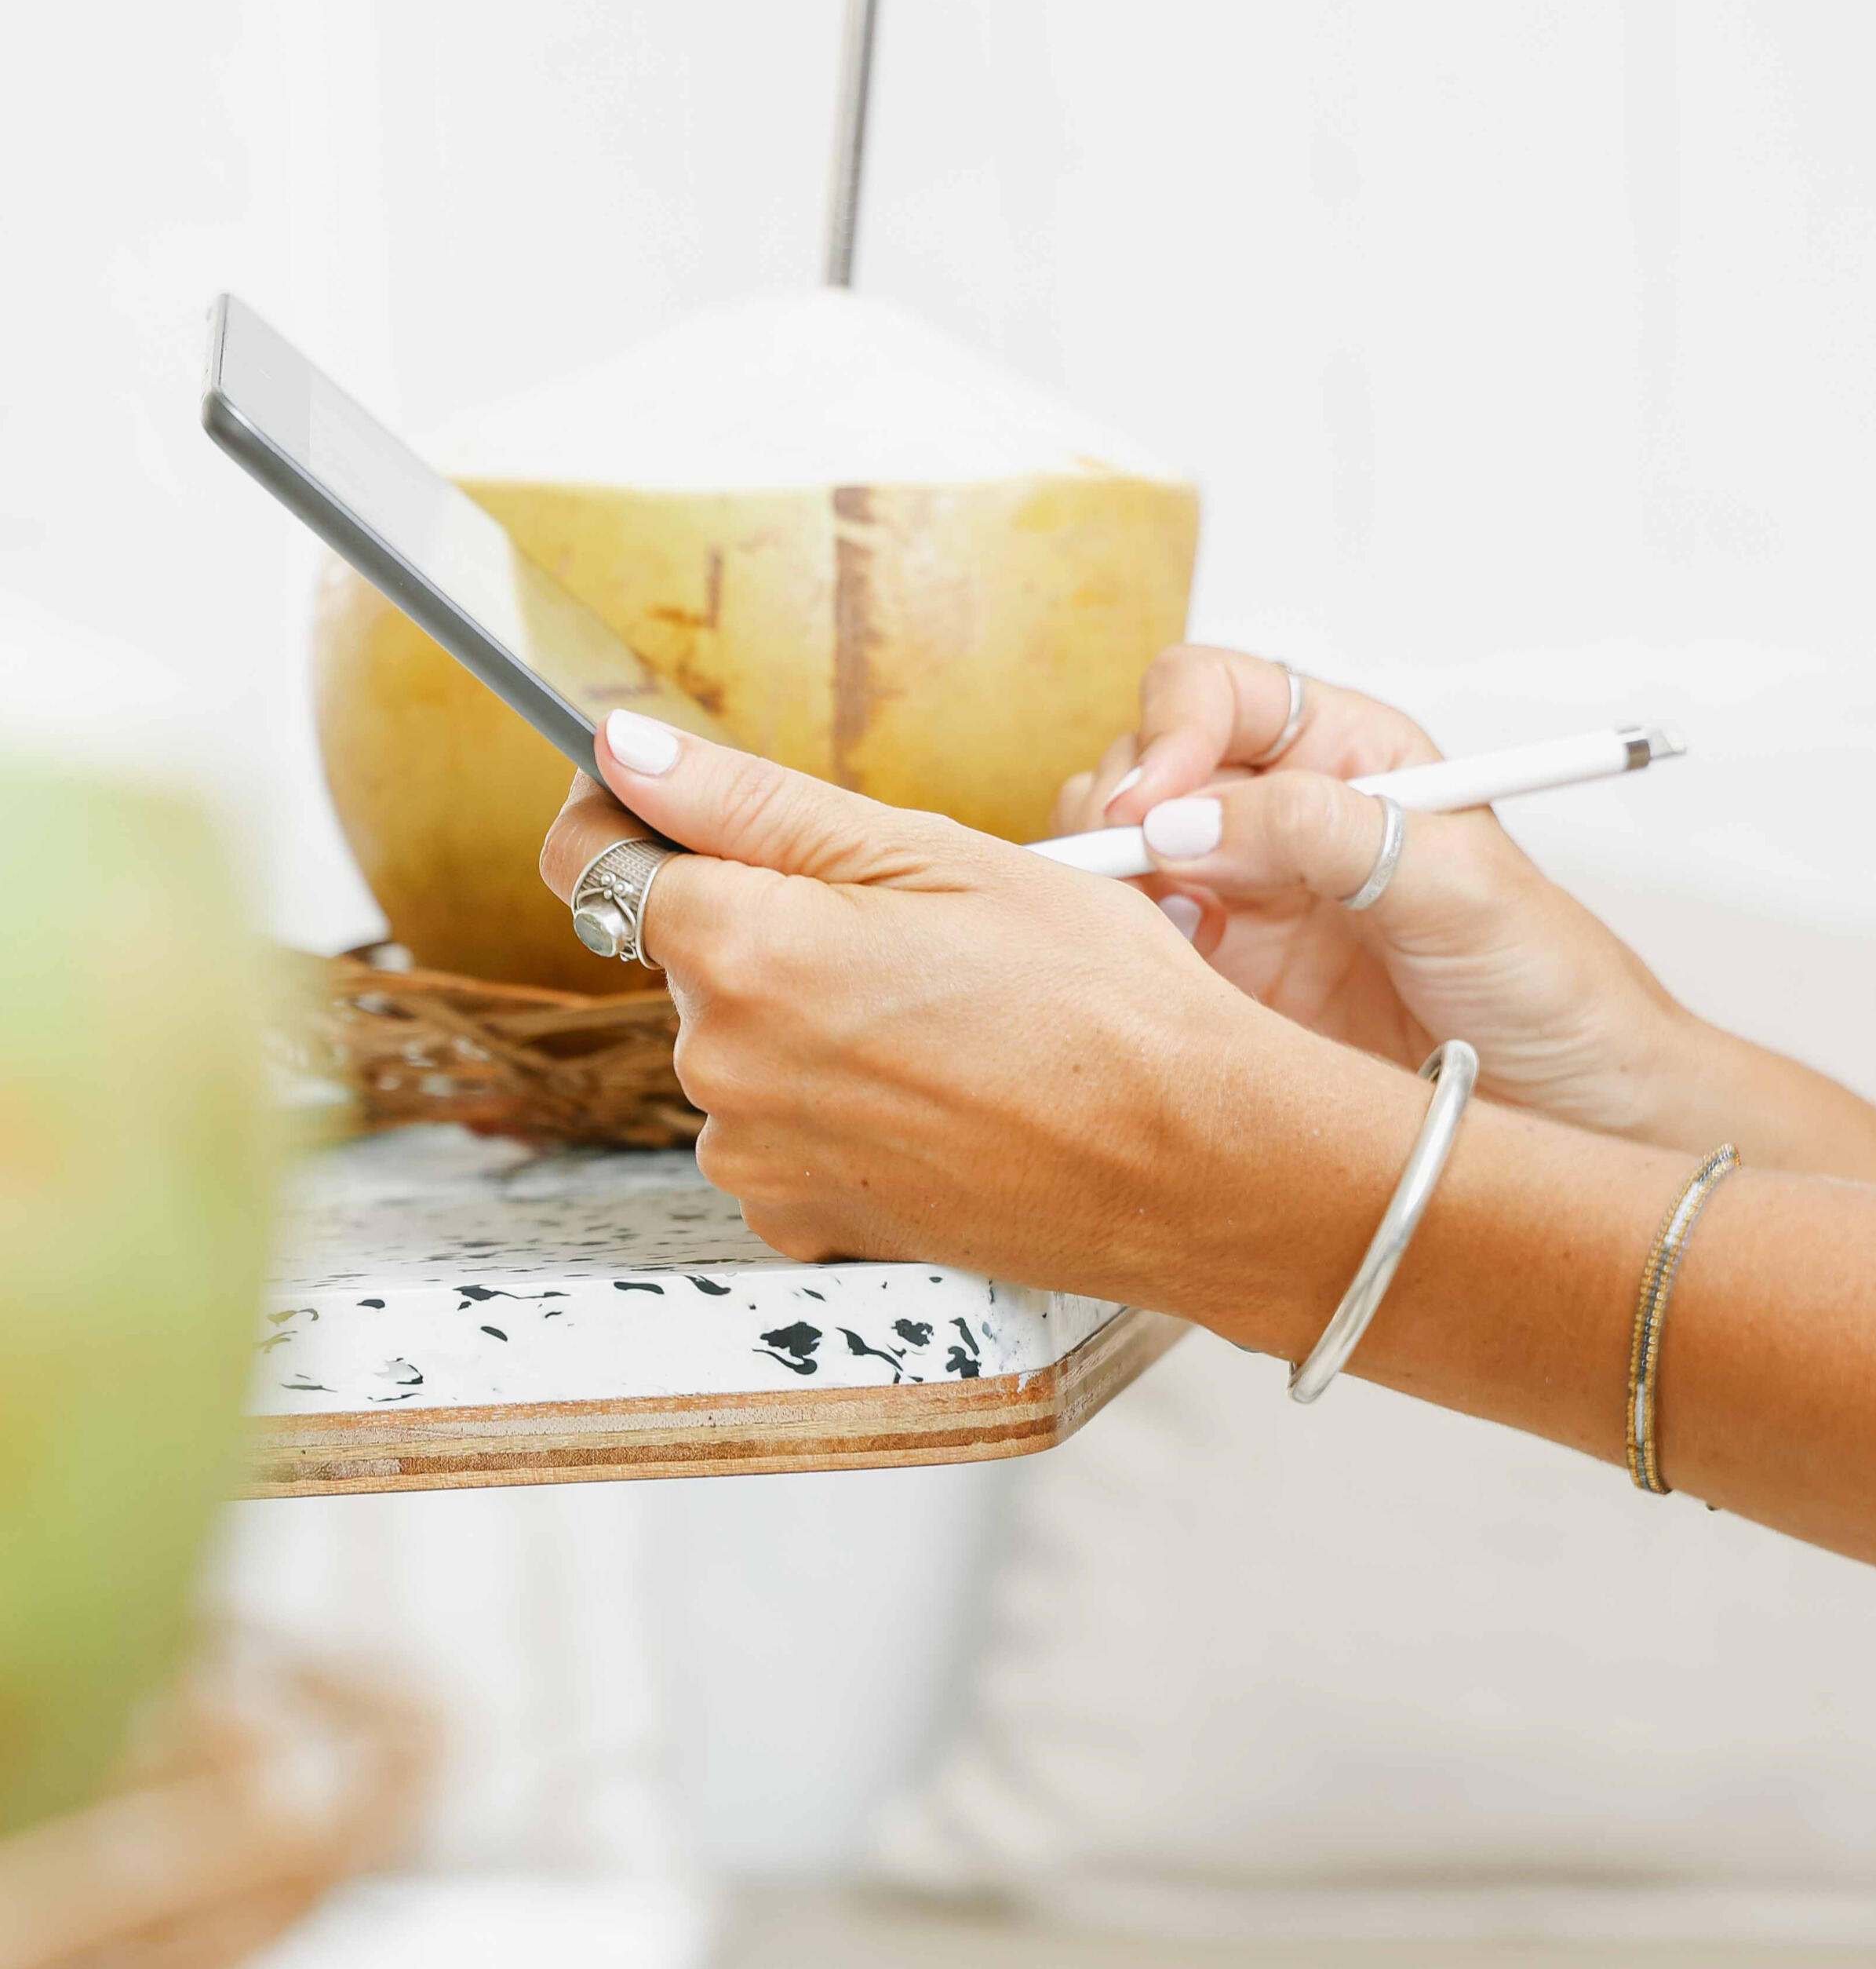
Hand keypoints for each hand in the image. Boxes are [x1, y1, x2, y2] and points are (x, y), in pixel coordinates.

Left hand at [537, 714, 1301, 1302]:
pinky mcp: (802, 1219)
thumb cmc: (1096, 997)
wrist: (1193, 1160)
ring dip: (807, 1020)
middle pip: (689, 954)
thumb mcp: (931, 852)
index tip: (674, 801)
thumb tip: (619, 749)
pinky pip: (779, 1131)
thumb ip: (747, 800)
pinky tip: (934, 1095)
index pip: (591, 855)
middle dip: (769, 924)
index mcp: (744, 947)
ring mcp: (757, 1155)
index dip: (627, 811)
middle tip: (911, 933)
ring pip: (739, 1044)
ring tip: (943, 1023)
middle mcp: (721, 1064)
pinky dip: (834, 1107)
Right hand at [1053, 645, 1694, 1143]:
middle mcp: (1283, 817)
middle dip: (1121, 808)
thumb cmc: (1553, 988)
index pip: (1217, 692)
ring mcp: (1244, 901)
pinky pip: (1133, 947)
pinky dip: (1120, 954)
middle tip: (1132, 878)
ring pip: (1121, 854)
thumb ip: (1327, 832)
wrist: (1580, 1117)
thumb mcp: (1460, 888)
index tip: (1150, 802)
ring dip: (1111, 883)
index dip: (1170, 729)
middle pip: (1146, 764)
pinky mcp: (1223, 986)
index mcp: (1349, 755)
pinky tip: (1171, 988)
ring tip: (1171, 936)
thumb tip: (1186, 815)